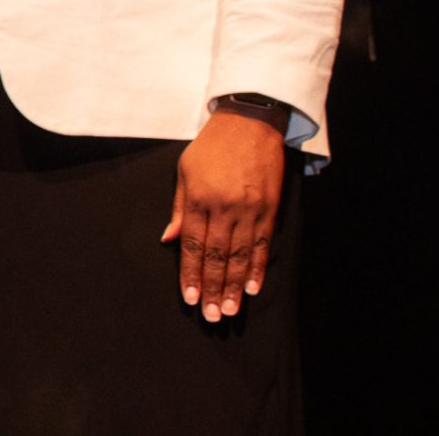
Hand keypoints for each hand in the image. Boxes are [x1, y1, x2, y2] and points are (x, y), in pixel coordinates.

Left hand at [161, 111, 284, 321]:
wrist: (249, 122)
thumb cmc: (211, 147)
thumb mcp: (185, 171)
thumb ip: (179, 208)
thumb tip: (169, 240)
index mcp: (198, 198)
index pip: (191, 245)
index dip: (189, 274)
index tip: (188, 298)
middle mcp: (223, 207)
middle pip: (215, 256)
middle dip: (211, 288)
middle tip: (210, 315)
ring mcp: (248, 209)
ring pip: (239, 255)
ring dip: (233, 285)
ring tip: (229, 310)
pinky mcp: (269, 208)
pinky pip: (262, 244)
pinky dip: (257, 267)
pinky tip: (251, 287)